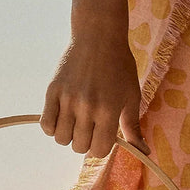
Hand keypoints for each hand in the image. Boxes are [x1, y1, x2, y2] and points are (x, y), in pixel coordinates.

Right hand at [41, 29, 149, 158]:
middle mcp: (87, 107)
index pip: (99, 150)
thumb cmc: (119, 67)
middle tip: (90, 126)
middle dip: (85, 142)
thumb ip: (133, 127)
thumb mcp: (132, 96)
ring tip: (75, 121)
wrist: (99, 37)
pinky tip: (62, 117)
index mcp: (109, 110)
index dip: (100, 148)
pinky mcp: (52, 91)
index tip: (102, 136)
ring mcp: (67, 99)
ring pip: (61, 138)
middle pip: (79, 147)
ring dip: (68, 135)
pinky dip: (52, 127)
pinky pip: (46, 124)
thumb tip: (143, 153)